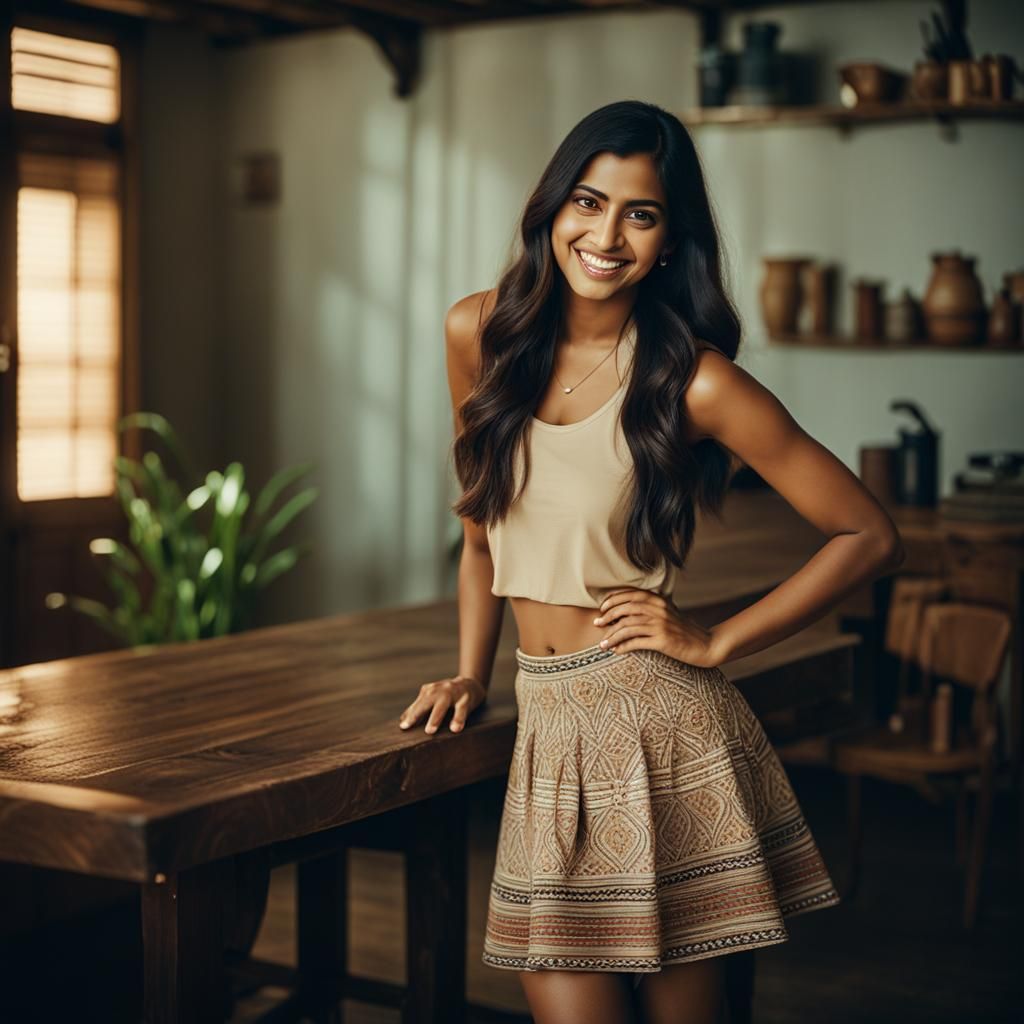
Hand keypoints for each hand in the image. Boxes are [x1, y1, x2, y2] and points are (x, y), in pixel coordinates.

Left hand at [398, 674, 486, 734]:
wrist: (471, 685)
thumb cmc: (448, 696)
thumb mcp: (433, 698)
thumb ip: (419, 707)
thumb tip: (402, 721)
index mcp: (429, 691)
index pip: (417, 704)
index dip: (410, 715)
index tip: (403, 727)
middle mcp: (440, 690)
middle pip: (426, 702)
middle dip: (417, 714)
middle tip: (408, 726)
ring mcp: (453, 693)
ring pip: (443, 705)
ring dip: (435, 718)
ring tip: (429, 731)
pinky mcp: (466, 699)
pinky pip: (461, 709)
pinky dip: (458, 719)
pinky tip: (455, 729)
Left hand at [592, 588, 721, 667]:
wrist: (705, 645)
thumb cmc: (682, 630)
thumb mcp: (667, 613)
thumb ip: (650, 607)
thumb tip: (622, 610)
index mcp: (659, 600)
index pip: (630, 595)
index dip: (613, 600)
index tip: (602, 608)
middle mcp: (659, 610)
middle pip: (625, 609)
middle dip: (608, 616)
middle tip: (597, 624)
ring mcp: (661, 625)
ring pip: (627, 627)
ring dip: (611, 636)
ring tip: (602, 644)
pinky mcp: (663, 641)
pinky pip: (636, 642)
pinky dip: (622, 646)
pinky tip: (616, 651)